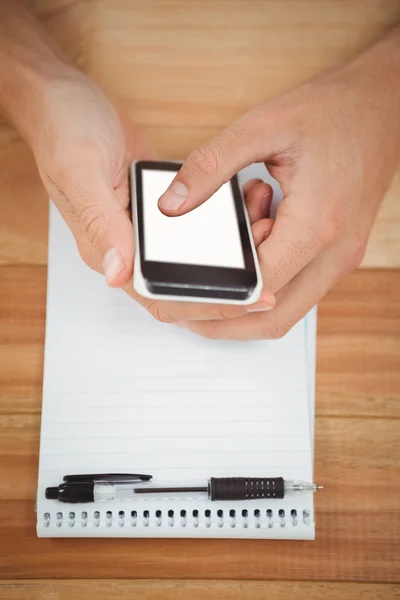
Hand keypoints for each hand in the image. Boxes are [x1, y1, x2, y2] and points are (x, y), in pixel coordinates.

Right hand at [29, 70, 275, 321]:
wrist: (66, 99)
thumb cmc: (64, 131)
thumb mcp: (80, 171)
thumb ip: (101, 223)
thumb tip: (118, 273)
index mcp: (108, 249)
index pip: (160, 298)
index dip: (205, 306)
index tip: (247, 299)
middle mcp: (128, 246)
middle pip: (183, 290)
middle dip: (228, 291)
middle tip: (269, 280)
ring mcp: (146, 229)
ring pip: (193, 264)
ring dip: (230, 262)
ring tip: (264, 235)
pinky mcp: (160, 209)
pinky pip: (195, 232)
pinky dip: (224, 230)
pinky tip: (247, 212)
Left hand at [157, 31, 399, 339]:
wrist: (385, 104)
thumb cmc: (335, 112)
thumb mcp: (263, 127)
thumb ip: (211, 167)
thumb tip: (172, 204)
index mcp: (315, 224)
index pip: (257, 288)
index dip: (215, 297)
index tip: (182, 295)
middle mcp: (334, 252)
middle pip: (273, 317)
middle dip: (226, 320)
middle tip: (189, 306)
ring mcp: (340, 257)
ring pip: (287, 308)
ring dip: (248, 301)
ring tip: (224, 264)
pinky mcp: (339, 253)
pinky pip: (299, 287)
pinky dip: (269, 281)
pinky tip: (254, 242)